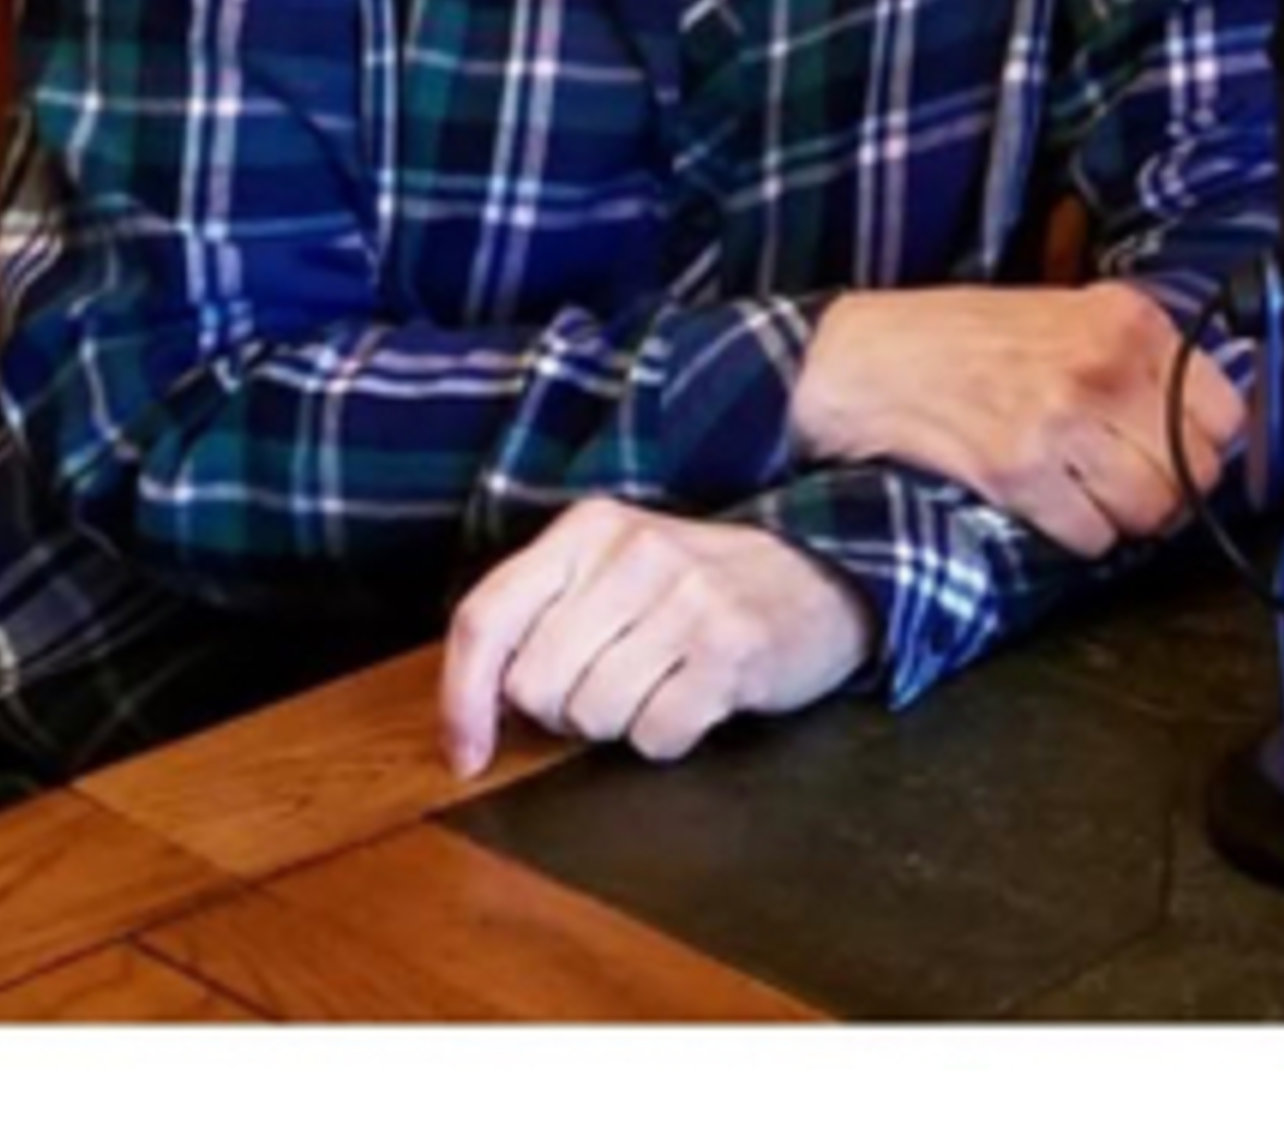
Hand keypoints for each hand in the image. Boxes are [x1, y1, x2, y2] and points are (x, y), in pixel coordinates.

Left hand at [437, 499, 874, 777]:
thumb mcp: (614, 570)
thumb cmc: (699, 585)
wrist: (823, 571)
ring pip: (593, 716)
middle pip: (535, 683)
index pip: (484, 617)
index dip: (460, 700)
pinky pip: (655, 737)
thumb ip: (542, 616)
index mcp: (590, 528)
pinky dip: (669, 737)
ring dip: (621, 723)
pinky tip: (697, 698)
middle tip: (613, 682)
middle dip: (563, 710)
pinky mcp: (731, 650)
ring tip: (662, 681)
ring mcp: (687, 599)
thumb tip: (467, 715)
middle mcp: (634, 552)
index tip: (465, 754)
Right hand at [794, 281, 1242, 557]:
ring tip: (1093, 492)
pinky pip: (1095, 538)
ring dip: (1128, 516)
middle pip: (1195, 470)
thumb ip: (1137, 352)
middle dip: (1172, 486)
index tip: (1186, 448)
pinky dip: (1082, 536)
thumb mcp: (1068, 310)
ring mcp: (1063, 422)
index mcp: (1127, 320)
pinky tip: (1055, 504)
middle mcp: (1105, 368)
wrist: (872, 360)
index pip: (1226, 408)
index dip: (1209, 440)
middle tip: (1135, 478)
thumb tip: (1202, 413)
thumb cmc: (967, 337)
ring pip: (1152, 512)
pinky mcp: (1022, 474)